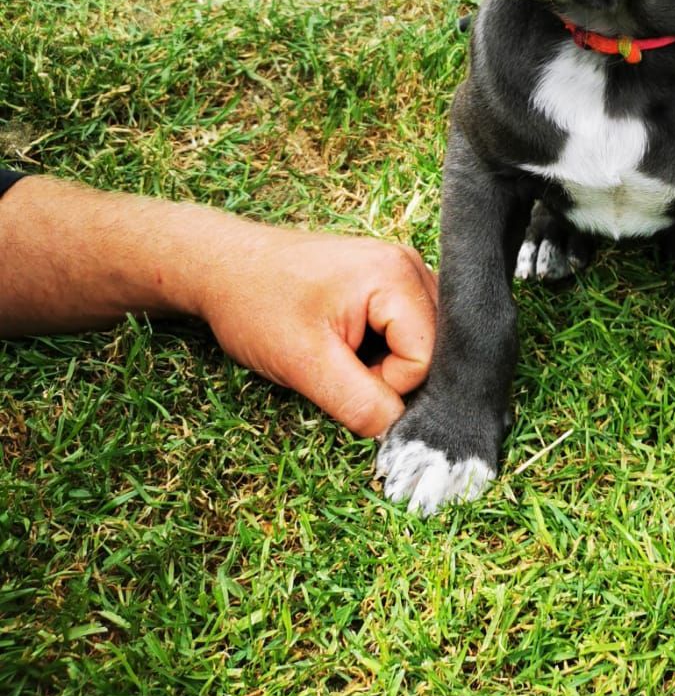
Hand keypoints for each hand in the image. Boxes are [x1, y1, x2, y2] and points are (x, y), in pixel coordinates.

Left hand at [0, 178, 436, 438]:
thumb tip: (399, 432)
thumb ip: (359, 404)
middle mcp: (409, 264)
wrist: (220, 266)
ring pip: (420, 342)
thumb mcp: (304, 365)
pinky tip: (344, 340)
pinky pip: (405, 329)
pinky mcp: (386, 280)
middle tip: (337, 362)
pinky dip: (380, 348)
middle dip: (389, 372)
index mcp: (396, 274)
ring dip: (385, 361)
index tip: (336, 372)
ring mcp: (399, 269)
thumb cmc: (256, 306)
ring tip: (338, 348)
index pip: (425, 357)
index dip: (386, 384)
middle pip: (432, 347)